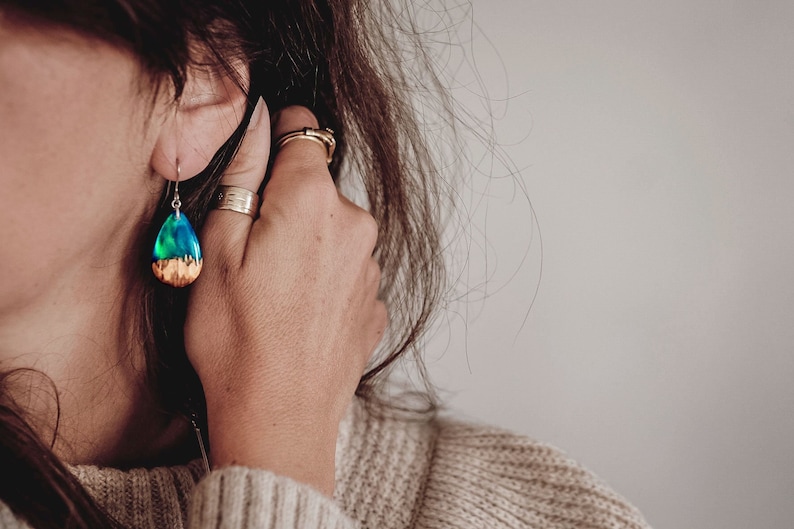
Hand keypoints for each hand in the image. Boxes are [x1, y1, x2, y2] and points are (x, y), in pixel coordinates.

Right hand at [184, 100, 386, 494]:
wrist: (279, 419)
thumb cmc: (236, 340)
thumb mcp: (216, 248)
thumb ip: (243, 174)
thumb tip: (260, 123)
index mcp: (313, 200)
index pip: (306, 131)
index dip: (281, 134)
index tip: (264, 155)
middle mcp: (356, 225)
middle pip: (320, 187)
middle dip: (286, 203)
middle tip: (249, 251)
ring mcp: (371, 268)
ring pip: (334, 230)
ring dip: (306, 244)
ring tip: (272, 292)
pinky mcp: (375, 303)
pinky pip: (346, 271)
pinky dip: (323, 280)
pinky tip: (296, 314)